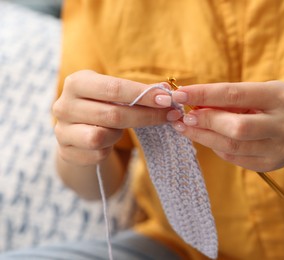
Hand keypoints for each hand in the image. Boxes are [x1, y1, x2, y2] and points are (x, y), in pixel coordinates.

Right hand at [53, 70, 181, 165]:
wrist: (78, 132)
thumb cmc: (102, 107)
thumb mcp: (113, 94)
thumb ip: (136, 93)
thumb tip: (167, 91)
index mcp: (76, 82)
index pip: (114, 88)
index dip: (143, 95)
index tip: (167, 100)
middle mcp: (63, 105)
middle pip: (112, 114)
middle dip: (146, 116)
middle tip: (170, 116)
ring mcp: (61, 130)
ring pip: (100, 136)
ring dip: (118, 135)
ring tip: (120, 130)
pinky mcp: (66, 152)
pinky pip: (97, 154)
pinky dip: (108, 149)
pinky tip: (109, 143)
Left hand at [172, 81, 283, 171]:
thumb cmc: (277, 105)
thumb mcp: (262, 92)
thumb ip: (232, 98)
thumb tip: (195, 105)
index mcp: (280, 97)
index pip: (235, 94)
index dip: (204, 95)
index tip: (180, 95)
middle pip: (236, 127)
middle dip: (205, 121)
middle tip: (184, 116)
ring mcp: (279, 148)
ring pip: (232, 146)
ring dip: (203, 137)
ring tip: (186, 127)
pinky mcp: (271, 165)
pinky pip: (234, 158)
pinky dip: (216, 146)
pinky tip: (206, 137)